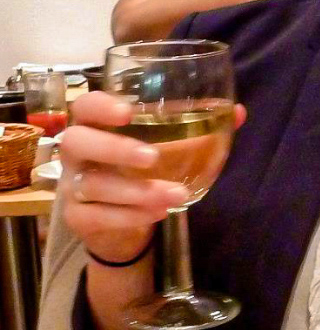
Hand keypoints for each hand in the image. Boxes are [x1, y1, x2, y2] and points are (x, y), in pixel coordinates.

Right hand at [60, 92, 245, 261]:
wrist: (123, 222)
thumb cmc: (144, 171)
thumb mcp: (171, 147)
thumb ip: (200, 127)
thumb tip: (238, 113)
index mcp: (96, 126)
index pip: (85, 106)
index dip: (101, 106)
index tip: (128, 112)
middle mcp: (77, 154)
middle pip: (77, 142)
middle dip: (114, 148)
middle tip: (152, 157)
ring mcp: (71, 186)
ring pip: (93, 185)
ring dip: (136, 190)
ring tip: (176, 195)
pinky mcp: (78, 217)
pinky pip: (97, 215)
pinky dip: (129, 215)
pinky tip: (158, 213)